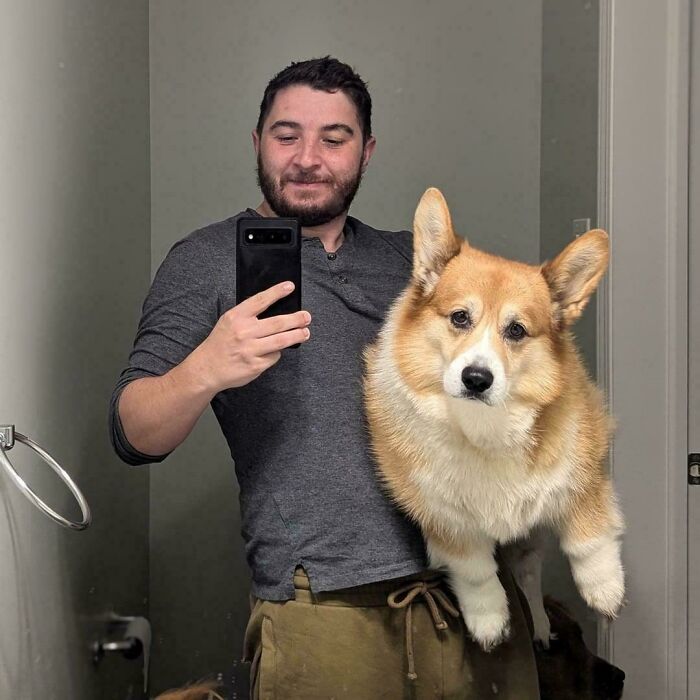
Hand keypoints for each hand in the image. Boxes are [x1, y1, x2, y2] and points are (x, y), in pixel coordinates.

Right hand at [193, 281, 310, 391]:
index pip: (260, 300)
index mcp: (236, 317)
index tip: (290, 287)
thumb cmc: (221, 343)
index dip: (277, 292)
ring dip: (296, 336)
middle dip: (296, 319)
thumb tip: (276, 311)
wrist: (207, 368)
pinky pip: (274, 356)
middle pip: (277, 323)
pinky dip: (277, 353)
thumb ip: (248, 316)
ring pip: (281, 341)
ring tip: (305, 333)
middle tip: (306, 317)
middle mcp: (244, 332)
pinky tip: (275, 351)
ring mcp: (250, 349)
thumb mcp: (228, 322)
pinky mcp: (255, 365)